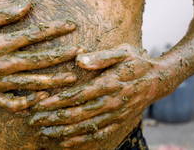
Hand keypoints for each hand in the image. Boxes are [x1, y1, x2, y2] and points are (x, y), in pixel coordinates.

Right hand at [0, 3, 80, 111]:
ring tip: (72, 78)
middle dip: (61, 56)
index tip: (71, 25)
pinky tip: (45, 98)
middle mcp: (0, 64)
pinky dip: (30, 103)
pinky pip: (14, 103)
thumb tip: (28, 4)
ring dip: (53, 81)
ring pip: (31, 83)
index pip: (32, 35)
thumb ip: (5, 14)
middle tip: (80, 52)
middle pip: (37, 61)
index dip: (54, 29)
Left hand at [28, 44, 171, 147]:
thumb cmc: (136, 61)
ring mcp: (115, 115)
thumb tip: (79, 60)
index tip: (40, 103)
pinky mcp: (118, 122)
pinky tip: (65, 142)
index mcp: (109, 83)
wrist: (159, 80)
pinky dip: (81, 140)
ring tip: (43, 132)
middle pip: (78, 114)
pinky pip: (97, 134)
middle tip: (34, 120)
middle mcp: (111, 102)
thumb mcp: (122, 52)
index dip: (58, 101)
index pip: (78, 95)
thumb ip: (100, 57)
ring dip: (63, 131)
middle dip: (54, 118)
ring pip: (85, 127)